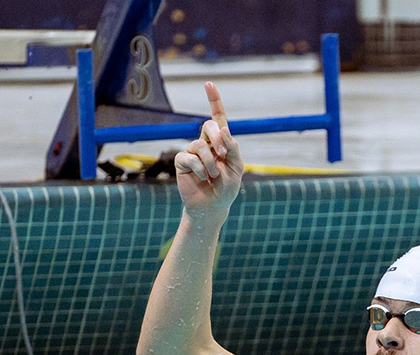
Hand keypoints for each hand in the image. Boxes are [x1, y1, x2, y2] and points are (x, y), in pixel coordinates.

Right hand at [175, 82, 243, 221]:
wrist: (213, 206)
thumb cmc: (227, 187)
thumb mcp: (237, 167)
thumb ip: (233, 148)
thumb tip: (224, 129)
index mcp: (221, 142)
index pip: (217, 117)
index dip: (214, 100)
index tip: (209, 84)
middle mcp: (206, 143)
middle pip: (208, 125)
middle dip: (217, 138)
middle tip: (223, 156)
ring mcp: (193, 151)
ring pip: (199, 144)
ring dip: (210, 162)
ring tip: (214, 175)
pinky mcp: (182, 162)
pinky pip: (189, 157)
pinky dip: (199, 168)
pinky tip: (203, 177)